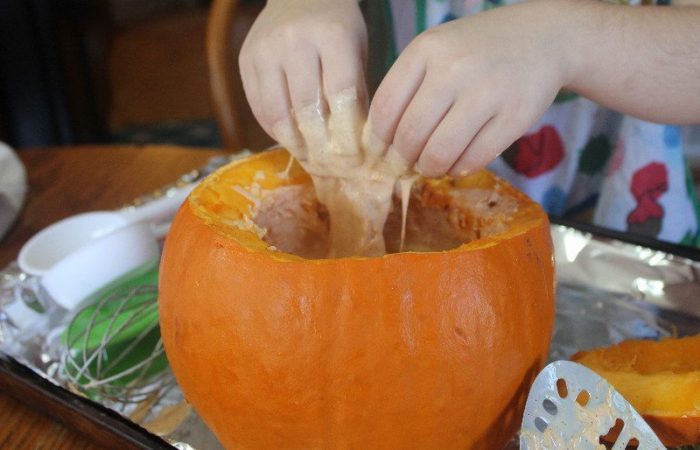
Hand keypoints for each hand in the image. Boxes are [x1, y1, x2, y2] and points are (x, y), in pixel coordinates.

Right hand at [239, 0, 368, 163]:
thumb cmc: (337, 30)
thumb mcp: (357, 53)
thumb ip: (355, 94)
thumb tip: (353, 148)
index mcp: (333, 36)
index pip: (341, 97)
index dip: (347, 135)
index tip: (353, 158)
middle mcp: (294, 40)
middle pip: (308, 110)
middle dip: (321, 146)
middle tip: (330, 168)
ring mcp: (265, 50)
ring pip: (278, 115)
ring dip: (295, 144)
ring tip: (310, 159)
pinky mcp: (245, 60)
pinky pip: (259, 108)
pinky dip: (276, 130)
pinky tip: (291, 140)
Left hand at [366, 1, 574, 177]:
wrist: (544, 38)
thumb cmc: (478, 51)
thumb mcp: (437, 51)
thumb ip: (408, 88)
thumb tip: (381, 145)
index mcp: (426, 49)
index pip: (386, 107)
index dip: (377, 140)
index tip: (380, 152)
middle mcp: (454, 67)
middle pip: (410, 135)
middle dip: (403, 160)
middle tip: (407, 164)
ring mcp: (487, 91)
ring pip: (440, 152)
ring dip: (430, 169)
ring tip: (432, 166)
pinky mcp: (514, 117)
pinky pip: (473, 159)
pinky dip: (459, 169)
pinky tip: (457, 163)